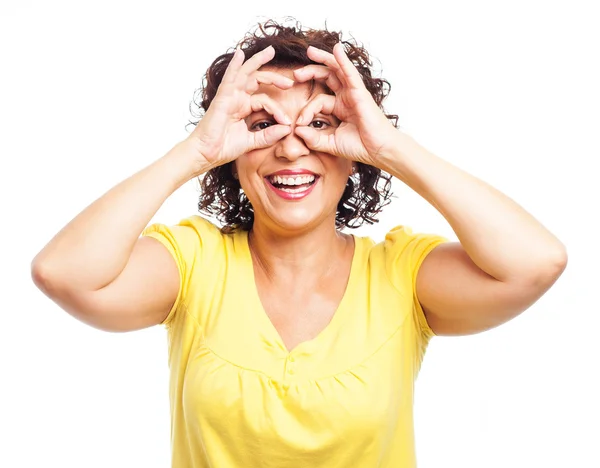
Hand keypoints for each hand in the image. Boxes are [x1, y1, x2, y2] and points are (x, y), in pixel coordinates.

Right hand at [183, 46, 293, 171]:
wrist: (206, 154)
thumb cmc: (223, 148)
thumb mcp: (252, 142)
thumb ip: (268, 135)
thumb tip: (287, 130)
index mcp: (243, 107)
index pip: (265, 101)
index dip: (278, 110)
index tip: (287, 122)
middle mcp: (237, 98)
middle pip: (258, 80)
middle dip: (274, 78)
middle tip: (290, 81)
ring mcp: (230, 96)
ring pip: (246, 73)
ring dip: (258, 61)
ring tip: (271, 51)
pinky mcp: (223, 98)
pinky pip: (230, 78)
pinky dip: (235, 65)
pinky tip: (240, 54)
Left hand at [293, 43, 397, 165]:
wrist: (378, 150)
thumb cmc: (359, 146)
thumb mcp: (330, 143)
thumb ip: (313, 138)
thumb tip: (296, 130)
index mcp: (339, 108)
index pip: (318, 101)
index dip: (306, 111)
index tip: (299, 124)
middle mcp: (346, 97)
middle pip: (327, 76)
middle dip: (310, 72)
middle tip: (296, 74)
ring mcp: (353, 93)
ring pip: (337, 69)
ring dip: (323, 59)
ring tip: (310, 51)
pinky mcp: (359, 92)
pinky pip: (350, 72)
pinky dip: (343, 60)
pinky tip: (336, 48)